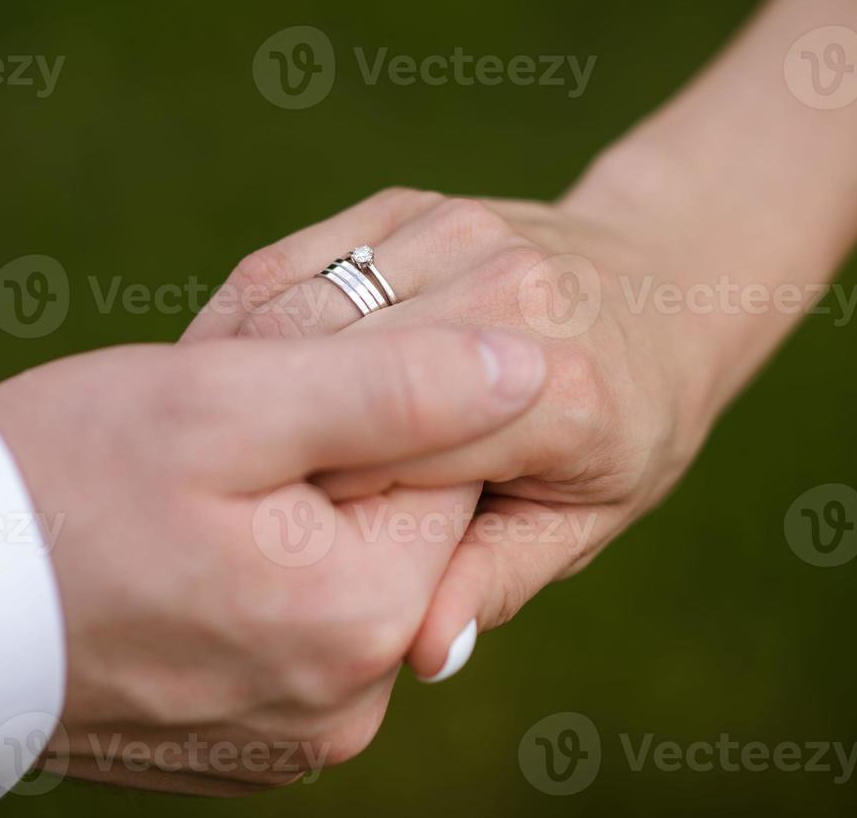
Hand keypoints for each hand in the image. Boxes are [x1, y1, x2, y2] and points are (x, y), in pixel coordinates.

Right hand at [0, 326, 543, 793]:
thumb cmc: (57, 483)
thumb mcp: (227, 402)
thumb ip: (397, 384)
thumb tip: (531, 361)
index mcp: (361, 614)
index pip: (444, 465)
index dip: (362, 403)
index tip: (271, 399)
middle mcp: (350, 701)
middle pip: (396, 527)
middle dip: (323, 463)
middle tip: (211, 450)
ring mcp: (300, 735)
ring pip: (344, 575)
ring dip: (286, 518)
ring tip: (180, 506)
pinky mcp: (254, 745)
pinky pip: (297, 632)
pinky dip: (256, 578)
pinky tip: (176, 557)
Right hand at [183, 185, 738, 669]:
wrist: (663, 286)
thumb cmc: (625, 427)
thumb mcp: (581, 522)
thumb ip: (493, 578)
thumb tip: (422, 654)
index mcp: (560, 393)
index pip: (397, 467)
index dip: (321, 520)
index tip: (259, 562)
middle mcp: (509, 294)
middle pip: (333, 379)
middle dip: (264, 446)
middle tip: (203, 514)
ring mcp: (456, 232)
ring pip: (294, 314)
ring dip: (234, 382)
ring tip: (192, 449)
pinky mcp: (406, 202)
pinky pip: (288, 262)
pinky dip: (243, 325)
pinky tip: (219, 381)